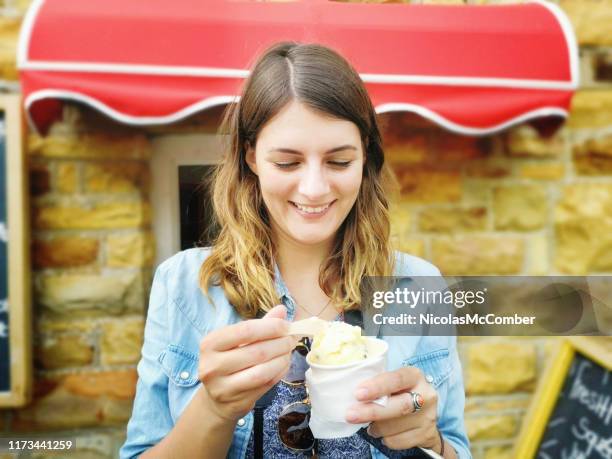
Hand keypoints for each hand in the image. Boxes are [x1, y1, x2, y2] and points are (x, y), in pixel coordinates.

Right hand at [198, 305, 297, 422]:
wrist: (217, 399)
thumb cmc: (230, 362)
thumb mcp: (238, 341)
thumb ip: (260, 325)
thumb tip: (282, 309)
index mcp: (210, 343)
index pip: (245, 330)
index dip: (271, 326)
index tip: (286, 326)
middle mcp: (212, 365)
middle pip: (257, 351)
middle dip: (280, 343)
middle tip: (292, 339)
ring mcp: (223, 387)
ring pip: (262, 371)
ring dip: (282, 359)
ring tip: (289, 352)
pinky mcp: (236, 402)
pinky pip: (265, 385)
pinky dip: (279, 372)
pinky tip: (284, 365)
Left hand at [345, 366, 442, 452]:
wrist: (424, 416)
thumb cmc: (400, 394)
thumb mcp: (394, 383)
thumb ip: (379, 385)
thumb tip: (352, 395)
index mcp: (415, 376)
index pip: (396, 379)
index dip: (377, 387)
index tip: (358, 394)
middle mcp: (426, 394)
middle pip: (399, 406)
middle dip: (372, 411)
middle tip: (351, 415)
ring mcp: (428, 416)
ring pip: (395, 426)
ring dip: (376, 427)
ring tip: (370, 425)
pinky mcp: (426, 434)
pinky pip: (398, 441)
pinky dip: (385, 438)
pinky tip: (383, 433)